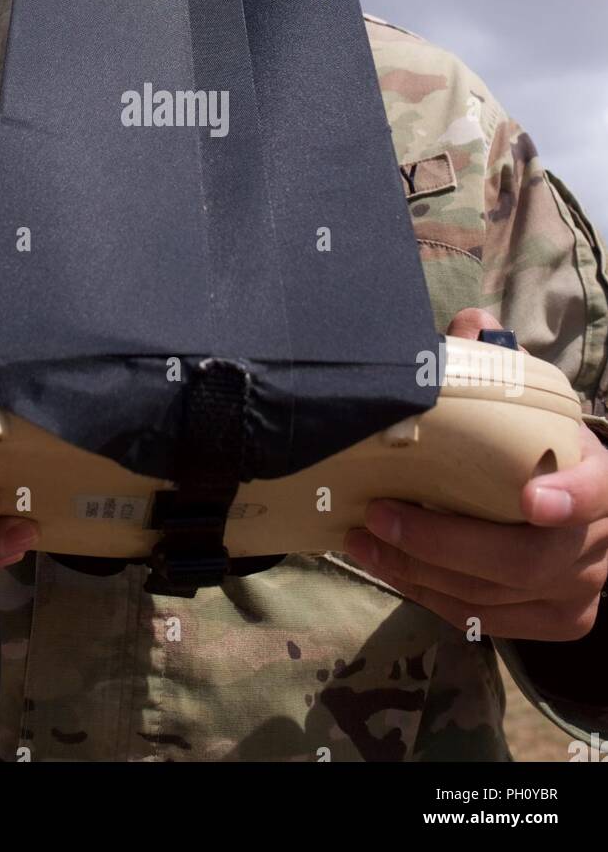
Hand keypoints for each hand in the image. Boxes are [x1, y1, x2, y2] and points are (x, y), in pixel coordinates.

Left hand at [344, 309, 607, 640]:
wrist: (572, 506)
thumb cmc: (538, 446)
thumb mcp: (528, 401)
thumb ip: (499, 363)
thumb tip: (471, 324)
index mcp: (599, 477)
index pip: (599, 492)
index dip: (570, 497)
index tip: (528, 497)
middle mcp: (599, 542)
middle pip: (526, 559)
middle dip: (441, 542)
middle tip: (378, 515)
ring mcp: (580, 589)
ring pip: (494, 597)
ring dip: (416, 571)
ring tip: (361, 538)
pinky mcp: (554, 621)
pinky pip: (483, 620)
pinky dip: (428, 595)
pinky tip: (387, 567)